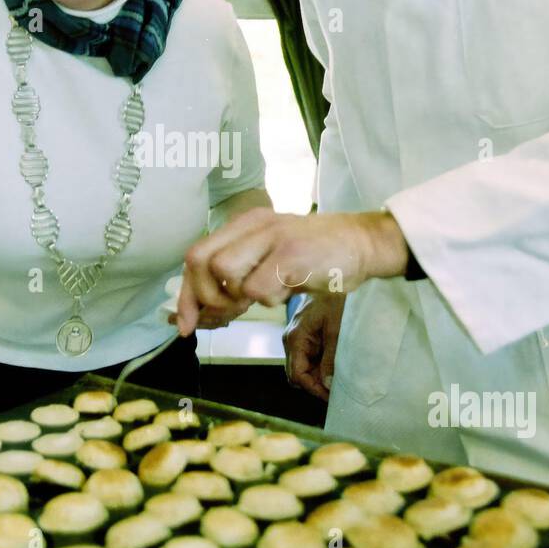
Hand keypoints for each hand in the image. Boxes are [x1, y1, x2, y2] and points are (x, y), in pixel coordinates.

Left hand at [176, 208, 407, 335]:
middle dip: (204, 299)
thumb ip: (237, 276)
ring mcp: (272, 238)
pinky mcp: (291, 255)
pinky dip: (266, 300)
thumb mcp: (270, 256)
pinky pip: (257, 288)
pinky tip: (286, 293)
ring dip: (237, 299)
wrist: (363, 243)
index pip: (195, 255)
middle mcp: (253, 225)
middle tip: (227, 316)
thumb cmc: (316, 256)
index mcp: (245, 224)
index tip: (185, 324)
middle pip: (200, 262)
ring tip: (262, 299)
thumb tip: (200, 314)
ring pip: (224, 273)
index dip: (185, 294)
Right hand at [284, 292, 345, 401]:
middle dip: (315, 385)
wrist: (337, 277)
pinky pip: (308, 358)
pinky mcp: (305, 336)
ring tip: (339, 378)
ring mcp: (296, 338)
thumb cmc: (336, 299)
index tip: (333, 396)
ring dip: (318, 375)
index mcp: (295, 338)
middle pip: (297, 375)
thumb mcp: (337, 329)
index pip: (298, 375)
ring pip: (303, 368)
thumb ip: (331, 358)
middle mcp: (291, 340)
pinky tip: (335, 365)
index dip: (314, 389)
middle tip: (337, 390)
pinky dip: (320, 365)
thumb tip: (328, 384)